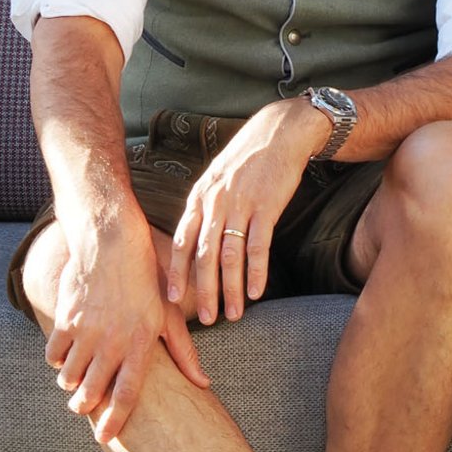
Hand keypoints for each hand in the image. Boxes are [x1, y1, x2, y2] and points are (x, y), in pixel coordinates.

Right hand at [48, 214, 207, 443]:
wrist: (112, 245)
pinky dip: (57, 360)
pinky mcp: (65, 319)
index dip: (115, 421)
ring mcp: (86, 331)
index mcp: (141, 343)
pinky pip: (53, 354)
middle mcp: (113, 341)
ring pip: (69, 375)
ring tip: (76, 382)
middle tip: (83, 408)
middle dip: (85, 405)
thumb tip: (203, 383)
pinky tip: (65, 357)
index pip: (127, 394)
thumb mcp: (170, 315)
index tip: (105, 440)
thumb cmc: (147, 282)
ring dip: (71, 383)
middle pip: (92, 391)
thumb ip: (184, 353)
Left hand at [168, 99, 326, 323]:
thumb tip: (198, 236)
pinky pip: (258, 247)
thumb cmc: (249, 158)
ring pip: (229, 257)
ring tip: (233, 314)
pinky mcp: (266, 208)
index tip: (173, 300)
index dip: (176, 273)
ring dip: (231, 289)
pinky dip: (257, 272)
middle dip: (203, 292)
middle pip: (203, 257)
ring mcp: (240, 206)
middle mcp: (214, 204)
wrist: (279, 133)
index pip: (181, 243)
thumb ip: (206, 206)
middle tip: (205, 319)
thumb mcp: (217, 178)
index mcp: (198, 198)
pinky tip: (258, 292)